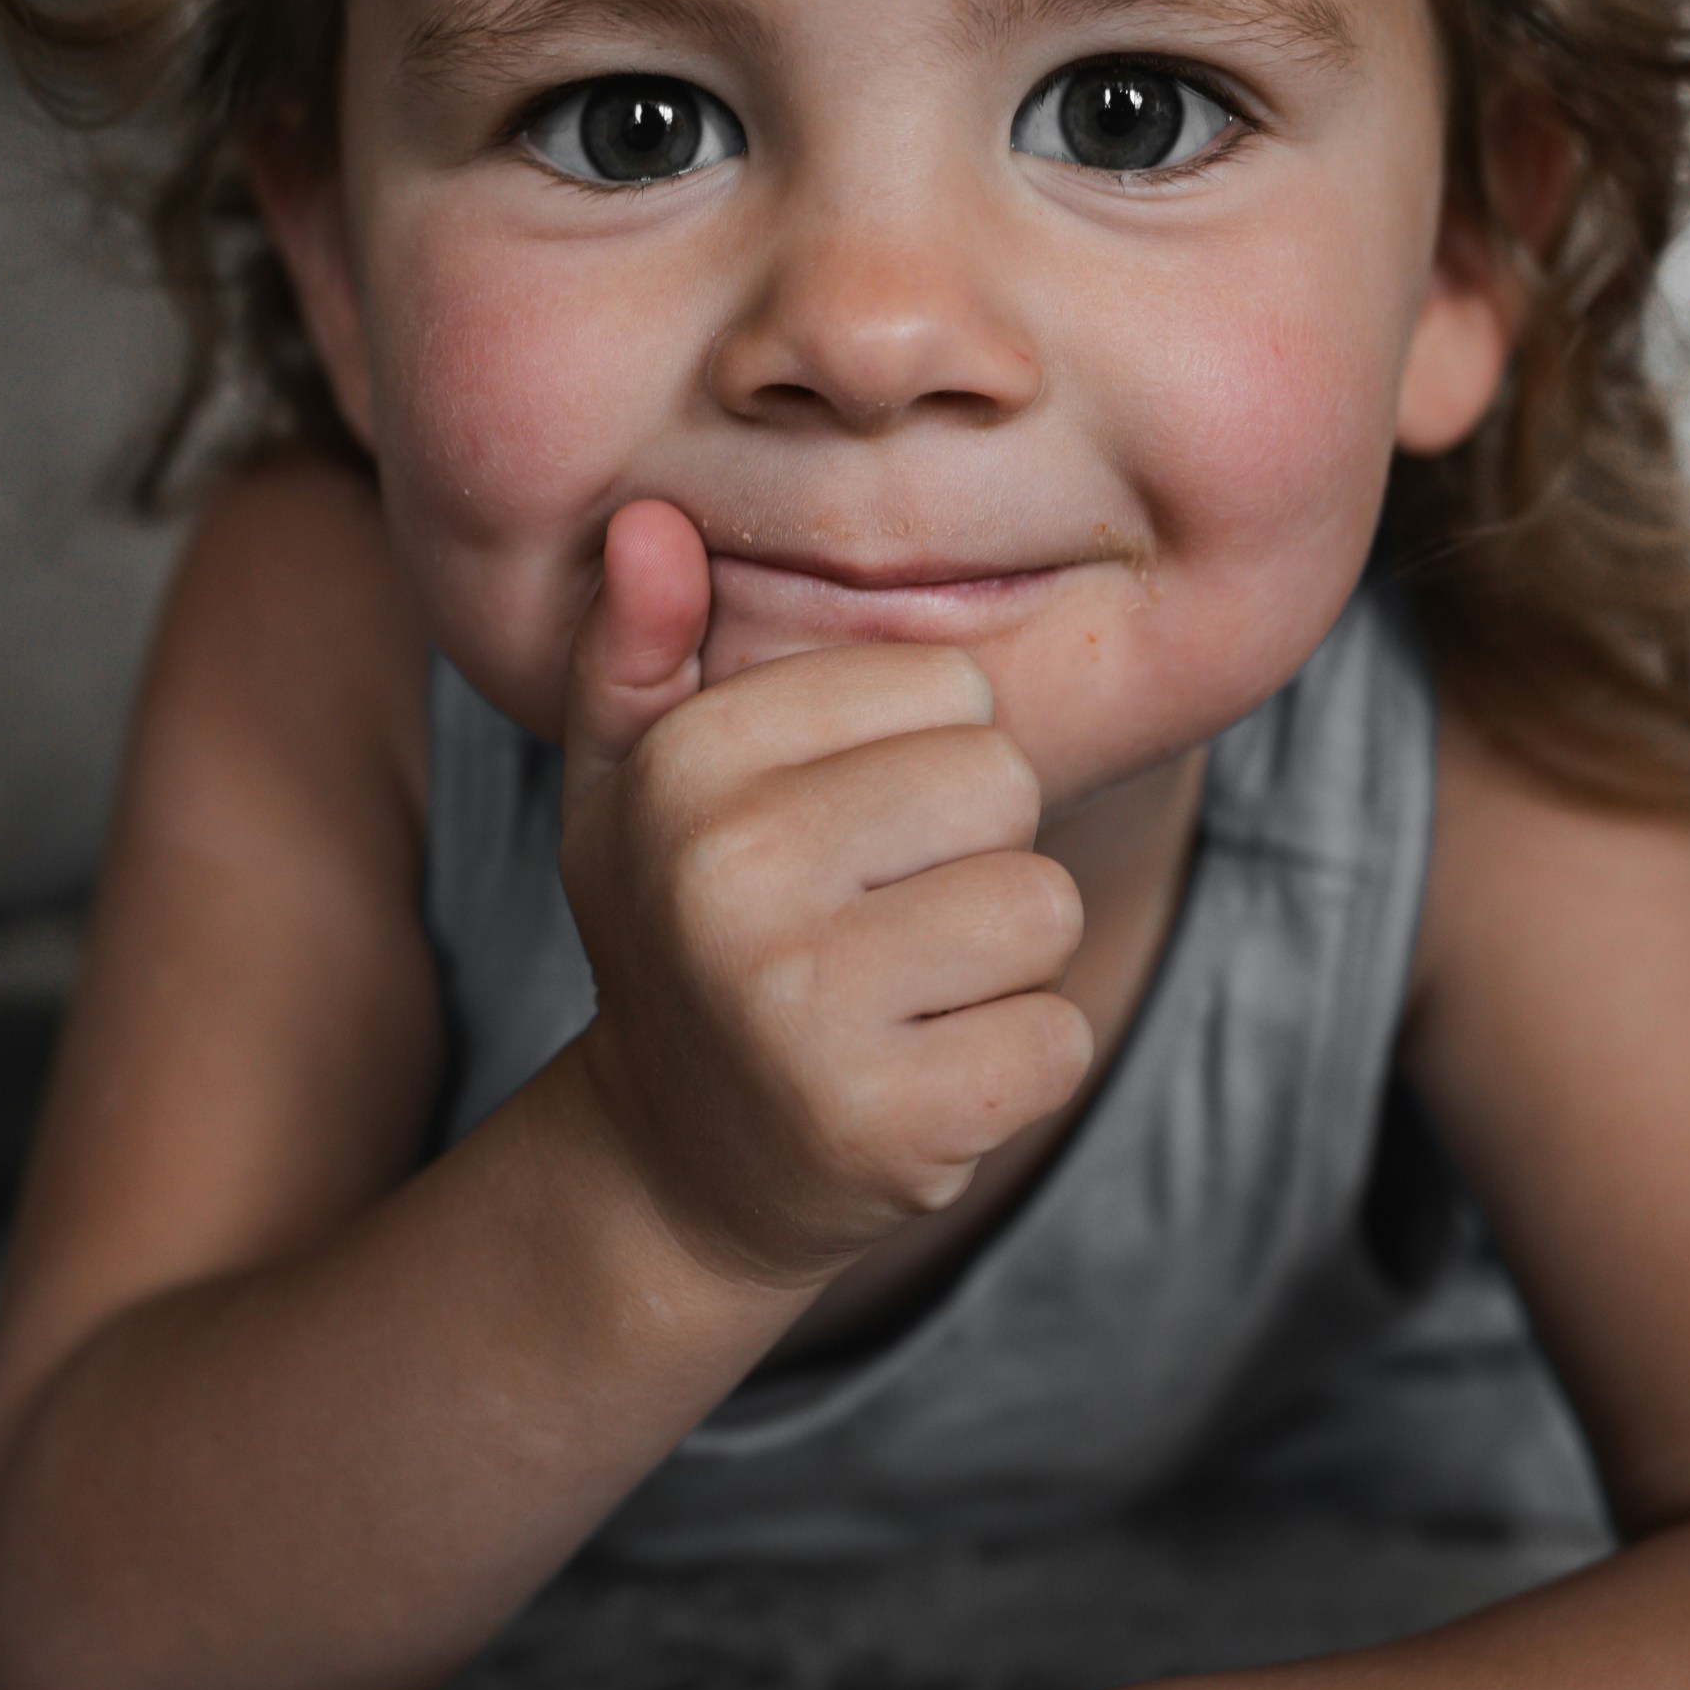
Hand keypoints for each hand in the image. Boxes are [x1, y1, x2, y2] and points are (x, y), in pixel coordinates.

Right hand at [552, 500, 1091, 1293]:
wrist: (678, 1167)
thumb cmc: (686, 939)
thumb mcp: (632, 790)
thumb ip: (639, 650)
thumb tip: (650, 523)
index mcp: (686, 771)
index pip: (946, 685)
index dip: (930, 754)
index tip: (849, 828)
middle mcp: (730, 881)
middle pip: (1004, 783)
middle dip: (975, 852)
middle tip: (885, 920)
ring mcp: (802, 1011)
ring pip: (1042, 909)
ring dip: (1001, 962)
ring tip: (906, 995)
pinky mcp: (882, 1124)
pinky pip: (1057, 1039)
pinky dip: (1015, 1063)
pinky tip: (924, 1077)